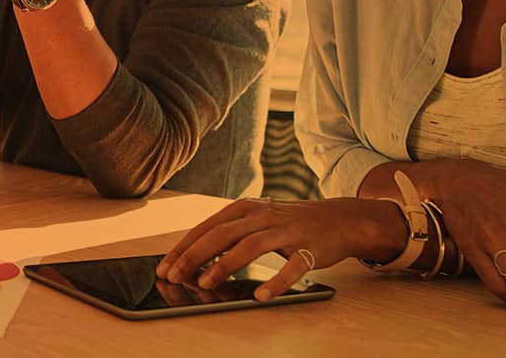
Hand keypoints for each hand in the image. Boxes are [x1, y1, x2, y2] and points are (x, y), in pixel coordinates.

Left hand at [158, 197, 401, 301]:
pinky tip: (261, 297)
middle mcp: (262, 216)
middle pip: (222, 235)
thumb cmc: (289, 223)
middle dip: (194, 256)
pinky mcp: (310, 247)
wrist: (340, 219)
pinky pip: (292, 266)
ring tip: (205, 284)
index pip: (206, 228)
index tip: (164, 266)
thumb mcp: (256, 220)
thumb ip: (229, 234)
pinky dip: (276, 282)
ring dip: (225, 266)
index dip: (184, 247)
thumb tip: (194, 258)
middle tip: (174, 276)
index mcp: (244, 209)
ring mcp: (286, 230)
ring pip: (250, 246)